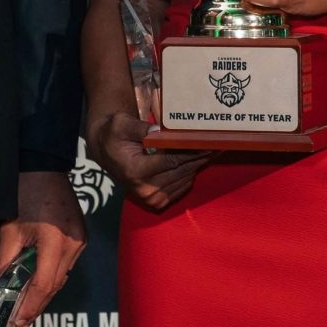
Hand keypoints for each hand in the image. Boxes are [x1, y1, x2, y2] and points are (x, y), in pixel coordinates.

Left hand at [0, 171, 85, 326]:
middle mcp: (74, 244)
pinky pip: (66, 264)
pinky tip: (38, 286)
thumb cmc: (24, 192)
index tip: (15, 325)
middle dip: (36, 306)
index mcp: (56, 241)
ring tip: (26, 312)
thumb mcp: (10, 229)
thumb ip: (4, 262)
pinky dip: (51, 277)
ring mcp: (80, 240)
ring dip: (44, 293)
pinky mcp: (81, 235)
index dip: (29, 307)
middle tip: (19, 326)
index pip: (43, 285)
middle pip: (55, 285)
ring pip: (62, 277)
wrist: (43, 164)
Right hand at [90, 111, 212, 211]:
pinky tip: (200, 160)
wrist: (106, 151)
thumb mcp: (121, 124)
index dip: (191, 150)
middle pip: (181, 171)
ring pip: (184, 179)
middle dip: (200, 156)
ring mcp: (151, 199)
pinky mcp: (157, 202)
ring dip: (199, 164)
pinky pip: (182, 186)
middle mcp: (144, 189)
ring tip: (214, 150)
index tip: (207, 141)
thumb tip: (160, 130)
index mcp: (135, 171)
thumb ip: (140, 128)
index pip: (171, 160)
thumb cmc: (114, 134)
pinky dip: (192, 172)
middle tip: (219, 144)